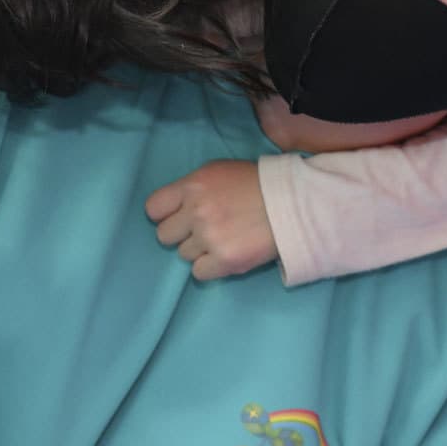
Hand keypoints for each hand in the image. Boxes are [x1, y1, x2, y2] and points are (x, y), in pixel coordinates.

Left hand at [145, 159, 277, 281]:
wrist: (293, 203)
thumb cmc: (255, 184)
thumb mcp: (218, 172)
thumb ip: (192, 189)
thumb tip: (174, 208)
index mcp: (192, 186)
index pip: (153, 208)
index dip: (164, 215)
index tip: (177, 217)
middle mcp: (196, 212)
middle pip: (164, 235)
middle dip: (181, 234)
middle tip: (202, 230)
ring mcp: (210, 238)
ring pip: (183, 255)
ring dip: (200, 250)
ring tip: (223, 238)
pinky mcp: (225, 261)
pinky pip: (199, 273)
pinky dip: (210, 267)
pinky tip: (226, 254)